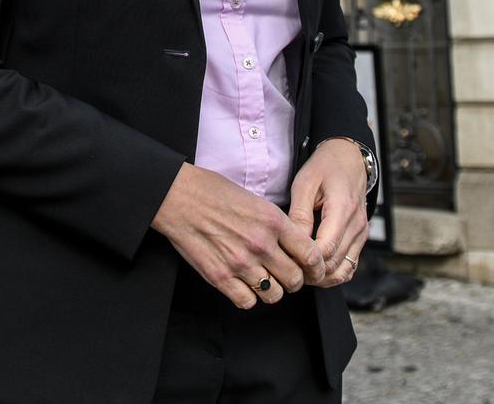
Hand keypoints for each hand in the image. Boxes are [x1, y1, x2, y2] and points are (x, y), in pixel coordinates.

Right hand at [151, 163, 323, 309]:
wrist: (178, 197)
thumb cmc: (213, 192)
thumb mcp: (255, 200)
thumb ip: (276, 225)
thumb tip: (293, 245)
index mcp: (273, 221)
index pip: (311, 255)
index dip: (316, 267)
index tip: (313, 270)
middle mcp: (261, 244)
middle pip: (295, 280)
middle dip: (294, 280)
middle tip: (286, 275)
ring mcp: (240, 263)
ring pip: (274, 294)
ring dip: (272, 289)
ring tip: (263, 279)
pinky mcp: (220, 277)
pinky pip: (247, 301)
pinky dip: (248, 296)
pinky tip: (243, 284)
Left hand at [288, 139, 369, 288]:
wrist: (348, 158)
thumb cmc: (325, 168)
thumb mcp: (304, 184)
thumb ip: (299, 214)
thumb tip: (293, 243)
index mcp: (342, 210)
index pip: (325, 250)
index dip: (305, 261)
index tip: (285, 260)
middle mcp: (357, 225)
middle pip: (333, 264)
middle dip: (309, 271)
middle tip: (286, 269)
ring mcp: (361, 234)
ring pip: (343, 270)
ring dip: (321, 276)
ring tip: (298, 270)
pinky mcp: (360, 238)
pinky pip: (349, 266)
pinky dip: (332, 273)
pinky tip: (315, 269)